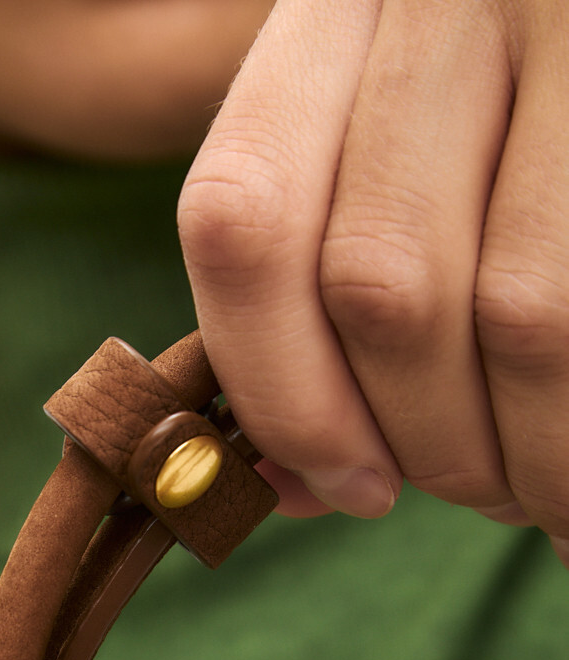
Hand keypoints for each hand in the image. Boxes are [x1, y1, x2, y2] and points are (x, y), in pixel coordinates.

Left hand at [179, 0, 568, 567]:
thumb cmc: (514, 123)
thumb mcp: (402, 156)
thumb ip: (327, 296)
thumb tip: (297, 488)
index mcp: (339, 7)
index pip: (245, 223)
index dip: (280, 391)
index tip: (343, 486)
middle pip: (380, 288)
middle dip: (424, 442)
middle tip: (470, 491)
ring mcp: (566, 19)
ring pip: (516, 313)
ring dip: (525, 453)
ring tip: (542, 489)